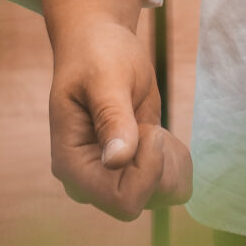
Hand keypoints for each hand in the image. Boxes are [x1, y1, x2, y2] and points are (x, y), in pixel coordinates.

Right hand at [40, 0, 191, 221]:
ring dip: (168, 160)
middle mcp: (87, 182)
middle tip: (149, 122)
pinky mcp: (128, 174)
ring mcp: (108, 180)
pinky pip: (168, 187)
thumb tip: (117, 160)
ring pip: (161, 197)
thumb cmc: (97, 54)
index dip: (149, 168)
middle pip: (143, 201)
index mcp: (71, 164)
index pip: (123, 200)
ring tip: (152, 123)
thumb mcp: (107, 77)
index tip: (149, 128)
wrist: (98, 44)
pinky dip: (174, 161)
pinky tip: (157, 131)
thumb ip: (112, 116)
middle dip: (159, 162)